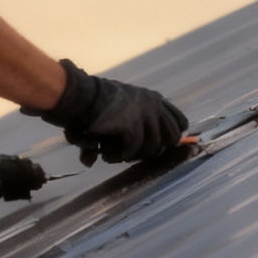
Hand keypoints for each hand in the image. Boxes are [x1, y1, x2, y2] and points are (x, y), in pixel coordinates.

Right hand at [27, 60, 187, 165]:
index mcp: (153, 99)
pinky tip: (107, 155)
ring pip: (152, 147)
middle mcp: (153, 105)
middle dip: (154, 148)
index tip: (154, 146)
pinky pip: (132, 150)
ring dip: (133, 155)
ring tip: (115, 153)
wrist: (78, 96)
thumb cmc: (91, 104)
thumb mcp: (114, 113)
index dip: (170, 136)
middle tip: (133, 152)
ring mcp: (145, 114)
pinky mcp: (132, 125)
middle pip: (172, 137)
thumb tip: (92, 161)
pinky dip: (118, 157)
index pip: (180, 121)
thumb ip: (117, 134)